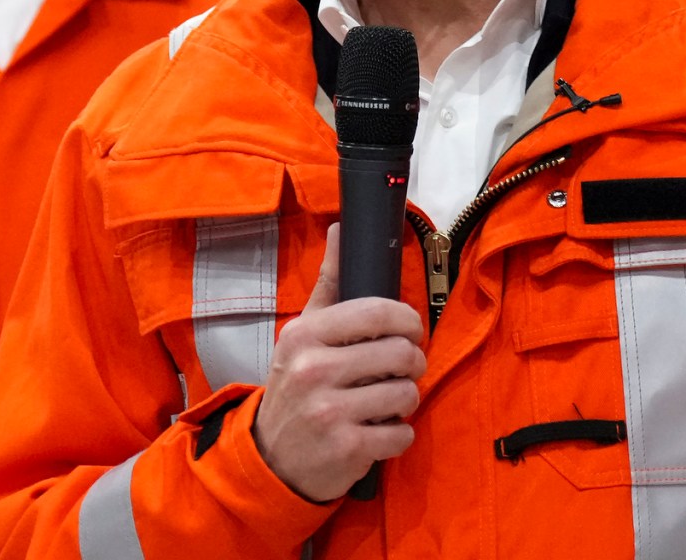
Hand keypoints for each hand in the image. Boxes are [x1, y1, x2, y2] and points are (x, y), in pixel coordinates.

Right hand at [250, 224, 426, 501]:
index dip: (407, 320)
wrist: (272, 457)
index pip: (377, 311)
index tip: (409, 330)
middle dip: (413, 362)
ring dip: (406, 399)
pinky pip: (402, 433)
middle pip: (400, 352)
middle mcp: (314, 370)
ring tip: (387, 400)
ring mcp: (329, 411)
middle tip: (403, 369)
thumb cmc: (295, 387)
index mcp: (305, 335)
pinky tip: (379, 430)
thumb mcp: (303, 334)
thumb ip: (329, 284)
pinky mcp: (347, 448)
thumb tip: (341, 229)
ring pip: (406, 393)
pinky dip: (398, 433)